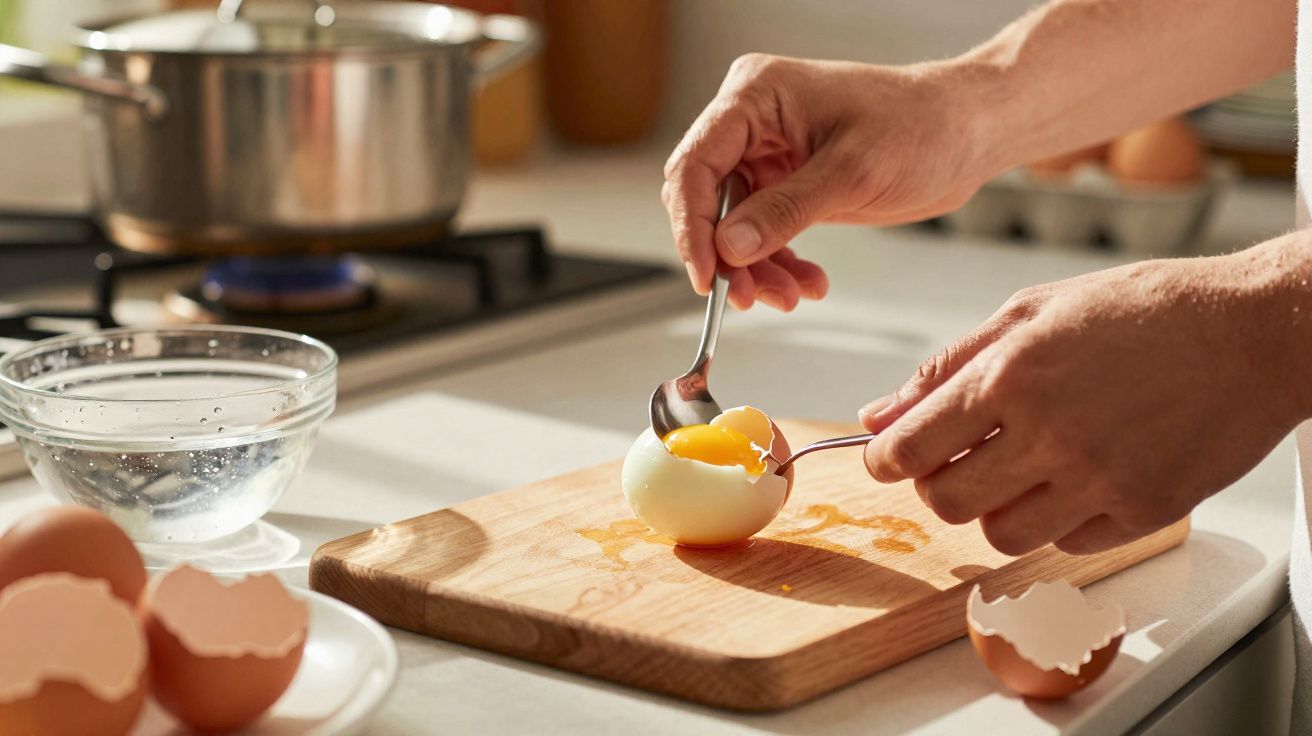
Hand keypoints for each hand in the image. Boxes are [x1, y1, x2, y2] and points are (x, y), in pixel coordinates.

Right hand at [662, 54, 990, 309]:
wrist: (968, 132)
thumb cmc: (922, 125)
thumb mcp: (853, 171)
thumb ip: (786, 210)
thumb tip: (728, 248)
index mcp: (756, 96)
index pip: (695, 165)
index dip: (693, 226)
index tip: (708, 277)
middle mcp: (752, 121)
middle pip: (706, 198)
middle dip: (726, 255)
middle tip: (750, 298)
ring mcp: (767, 152)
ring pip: (732, 225)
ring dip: (754, 268)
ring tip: (790, 296)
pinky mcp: (786, 182)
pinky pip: (761, 232)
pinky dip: (777, 263)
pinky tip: (806, 283)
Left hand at [859, 244, 1309, 555]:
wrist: (1252, 331)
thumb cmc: (1144, 311)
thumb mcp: (1031, 311)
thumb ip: (947, 367)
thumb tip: (880, 414)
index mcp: (1010, 376)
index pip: (909, 449)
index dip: (884, 460)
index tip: (887, 459)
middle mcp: (1048, 434)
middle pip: (946, 501)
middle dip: (938, 484)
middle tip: (959, 460)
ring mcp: (1098, 480)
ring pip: (1000, 535)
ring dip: (995, 507)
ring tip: (1022, 467)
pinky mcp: (1141, 512)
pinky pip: (1066, 544)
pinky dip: (1057, 519)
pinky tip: (1078, 476)